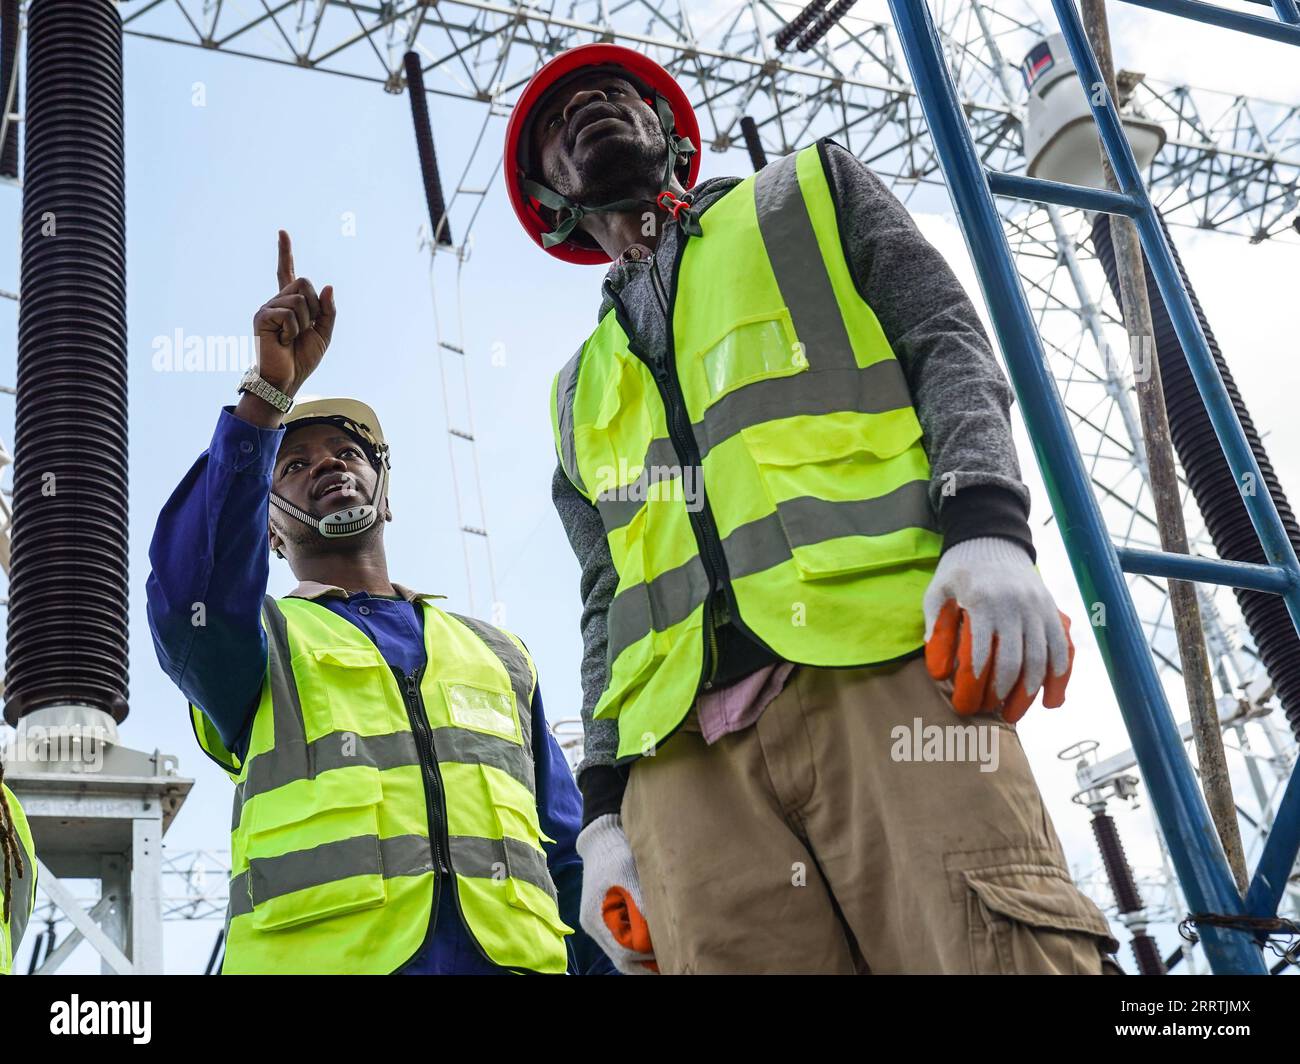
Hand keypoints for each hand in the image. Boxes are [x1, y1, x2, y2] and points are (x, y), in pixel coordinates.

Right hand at [252, 230, 335, 397]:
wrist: (287, 378)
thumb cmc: (302, 358)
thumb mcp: (324, 333)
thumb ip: (328, 310)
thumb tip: (328, 286)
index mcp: (290, 303)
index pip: (287, 273)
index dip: (285, 253)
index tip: (282, 232)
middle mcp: (276, 301)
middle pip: (305, 282)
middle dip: (315, 307)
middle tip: (304, 328)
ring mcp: (268, 307)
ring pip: (300, 299)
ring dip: (304, 322)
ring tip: (292, 338)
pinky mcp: (262, 316)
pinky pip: (289, 313)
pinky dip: (293, 330)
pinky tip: (283, 341)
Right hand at [575, 814, 657, 974]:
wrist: (604, 837)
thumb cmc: (618, 855)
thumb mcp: (630, 878)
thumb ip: (640, 909)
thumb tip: (651, 940)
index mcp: (597, 918)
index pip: (624, 951)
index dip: (649, 954)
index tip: (672, 947)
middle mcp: (595, 927)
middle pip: (623, 958)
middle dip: (649, 960)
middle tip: (675, 956)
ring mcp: (600, 924)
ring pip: (623, 953)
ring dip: (645, 955)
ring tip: (669, 951)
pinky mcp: (607, 918)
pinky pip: (623, 941)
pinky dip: (640, 946)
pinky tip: (657, 941)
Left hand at [923, 537, 1074, 722]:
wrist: (992, 538)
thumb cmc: (959, 570)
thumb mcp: (937, 592)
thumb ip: (936, 628)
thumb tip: (938, 669)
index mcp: (982, 603)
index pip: (979, 656)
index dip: (972, 686)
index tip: (965, 705)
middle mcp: (1014, 606)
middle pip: (1013, 663)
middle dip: (1001, 696)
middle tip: (989, 713)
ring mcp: (1038, 608)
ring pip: (1041, 660)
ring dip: (1030, 693)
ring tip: (1015, 714)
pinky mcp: (1052, 610)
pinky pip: (1062, 648)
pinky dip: (1059, 677)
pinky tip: (1051, 699)